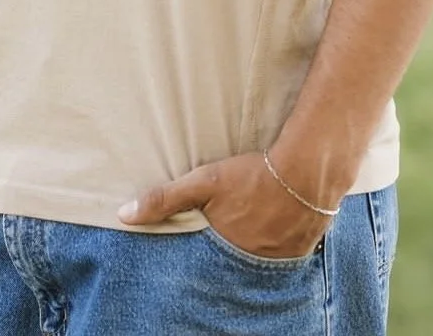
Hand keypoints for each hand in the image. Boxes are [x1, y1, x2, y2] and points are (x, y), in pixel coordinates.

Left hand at [117, 152, 331, 259]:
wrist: (308, 169)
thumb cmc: (253, 174)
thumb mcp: (204, 182)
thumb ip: (165, 199)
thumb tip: (124, 214)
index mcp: (227, 251)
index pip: (208, 264)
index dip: (205, 255)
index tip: (203, 248)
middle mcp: (253, 262)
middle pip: (236, 260)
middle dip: (231, 249)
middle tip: (234, 230)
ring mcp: (280, 259)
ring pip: (262, 257)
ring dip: (257, 245)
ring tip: (256, 226)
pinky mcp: (302, 249)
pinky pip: (286, 252)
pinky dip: (280, 241)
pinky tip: (279, 224)